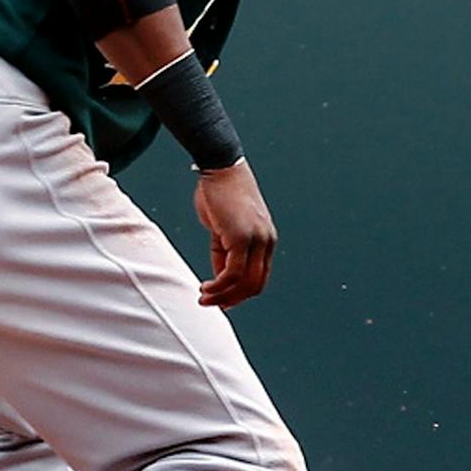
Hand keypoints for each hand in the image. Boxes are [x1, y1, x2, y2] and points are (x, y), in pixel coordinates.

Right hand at [193, 160, 276, 307]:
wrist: (220, 167)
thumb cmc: (219, 192)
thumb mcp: (223, 227)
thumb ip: (224, 251)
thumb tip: (219, 276)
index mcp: (265, 239)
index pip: (259, 277)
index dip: (240, 293)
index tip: (221, 299)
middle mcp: (265, 241)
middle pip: (255, 285)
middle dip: (232, 299)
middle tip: (211, 303)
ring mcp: (255, 240)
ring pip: (244, 283)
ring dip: (222, 296)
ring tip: (204, 298)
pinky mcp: (241, 238)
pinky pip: (232, 273)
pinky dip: (219, 285)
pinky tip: (206, 287)